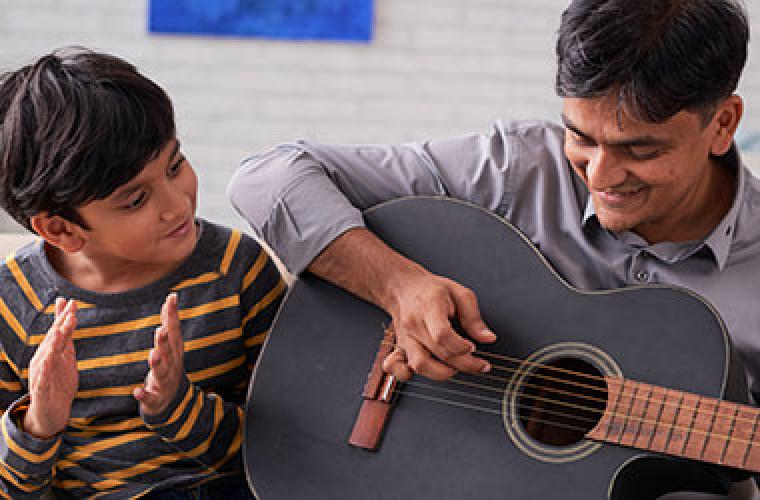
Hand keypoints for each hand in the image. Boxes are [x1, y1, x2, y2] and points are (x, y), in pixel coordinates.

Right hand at [24, 298, 77, 438]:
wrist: (51, 412)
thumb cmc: (59, 384)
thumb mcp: (67, 359)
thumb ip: (67, 340)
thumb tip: (70, 320)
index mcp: (51, 352)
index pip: (58, 331)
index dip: (64, 316)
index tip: (71, 301)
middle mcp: (44, 359)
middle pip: (53, 339)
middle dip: (61, 324)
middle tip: (70, 310)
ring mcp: (41, 373)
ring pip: (47, 355)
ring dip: (54, 342)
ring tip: (61, 330)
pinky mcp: (40, 388)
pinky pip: (42, 377)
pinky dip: (46, 367)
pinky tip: (50, 358)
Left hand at [134, 293, 184, 414]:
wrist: (172, 400)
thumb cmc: (169, 366)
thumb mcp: (171, 345)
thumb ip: (169, 324)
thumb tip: (171, 298)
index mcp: (175, 351)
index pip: (174, 330)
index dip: (173, 315)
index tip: (171, 298)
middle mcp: (172, 364)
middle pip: (169, 351)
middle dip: (165, 341)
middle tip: (160, 330)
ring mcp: (165, 382)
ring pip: (162, 372)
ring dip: (158, 363)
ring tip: (153, 355)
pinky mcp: (156, 398)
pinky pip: (150, 396)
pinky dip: (145, 394)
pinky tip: (137, 391)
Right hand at [381, 270, 496, 381]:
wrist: (403, 288)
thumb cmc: (432, 290)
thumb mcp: (460, 294)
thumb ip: (474, 318)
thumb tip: (488, 338)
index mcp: (428, 306)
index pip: (442, 334)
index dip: (461, 346)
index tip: (473, 347)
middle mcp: (413, 324)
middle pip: (437, 352)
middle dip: (464, 363)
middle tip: (480, 365)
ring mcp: (404, 337)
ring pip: (419, 365)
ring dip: (442, 373)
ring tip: (457, 369)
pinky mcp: (400, 347)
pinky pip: (397, 368)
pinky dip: (409, 375)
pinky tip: (429, 371)